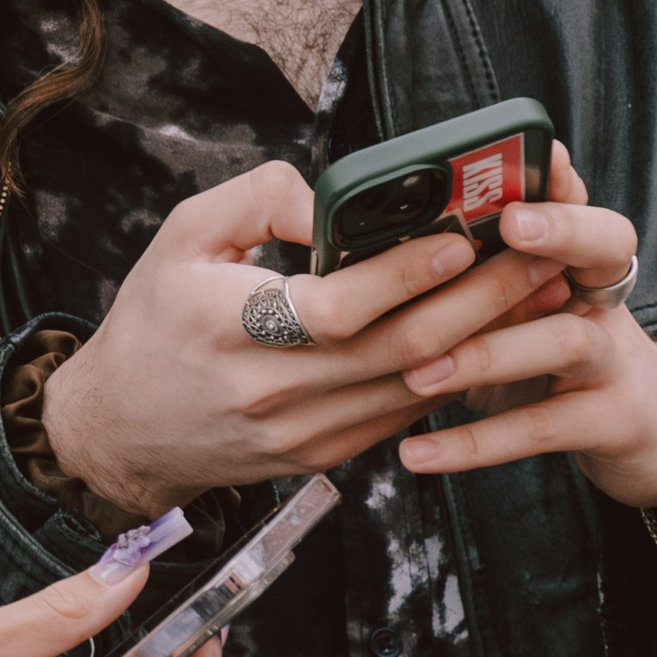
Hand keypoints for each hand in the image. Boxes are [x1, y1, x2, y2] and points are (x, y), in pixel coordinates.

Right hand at [38, 160, 565, 516]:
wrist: (119, 430)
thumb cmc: (154, 318)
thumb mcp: (183, 234)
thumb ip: (262, 200)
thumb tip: (343, 203)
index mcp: (227, 326)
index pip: (336, 309)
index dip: (405, 274)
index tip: (462, 236)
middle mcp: (268, 390)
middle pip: (400, 351)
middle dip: (481, 300)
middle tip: (538, 256)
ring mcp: (299, 434)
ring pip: (414, 388)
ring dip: (484, 340)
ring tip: (534, 290)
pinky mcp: (319, 457)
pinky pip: (401, 413)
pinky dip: (449, 372)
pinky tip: (487, 335)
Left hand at [396, 150, 656, 532]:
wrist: (656, 433)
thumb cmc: (563, 360)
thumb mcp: (530, 306)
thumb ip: (480, 273)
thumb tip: (387, 240)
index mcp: (583, 261)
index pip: (581, 198)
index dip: (563, 178)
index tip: (541, 153)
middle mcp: (605, 299)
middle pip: (606, 245)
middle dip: (559, 229)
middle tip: (507, 225)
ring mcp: (617, 360)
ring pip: (565, 340)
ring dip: (487, 352)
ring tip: (417, 370)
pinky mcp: (613, 421)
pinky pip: (542, 428)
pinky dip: (476, 443)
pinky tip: (418, 453)